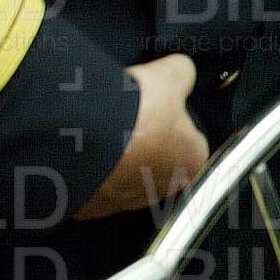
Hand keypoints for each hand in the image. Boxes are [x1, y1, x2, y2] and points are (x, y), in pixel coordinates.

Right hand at [76, 53, 208, 218]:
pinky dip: (92, 170)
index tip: (159, 111)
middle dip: (146, 144)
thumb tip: (182, 72)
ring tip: (104, 131)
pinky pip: (96, 186)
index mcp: (194, 160)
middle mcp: (164, 188)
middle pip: (159, 162)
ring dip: (118, 159)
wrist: (87, 139)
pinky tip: (86, 148)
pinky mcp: (94, 208)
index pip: (193, 143)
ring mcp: (127, 201)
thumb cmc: (136, 115)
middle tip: (130, 119)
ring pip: (126, 176)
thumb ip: (184, 75)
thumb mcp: (171, 75)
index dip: (175, 124)